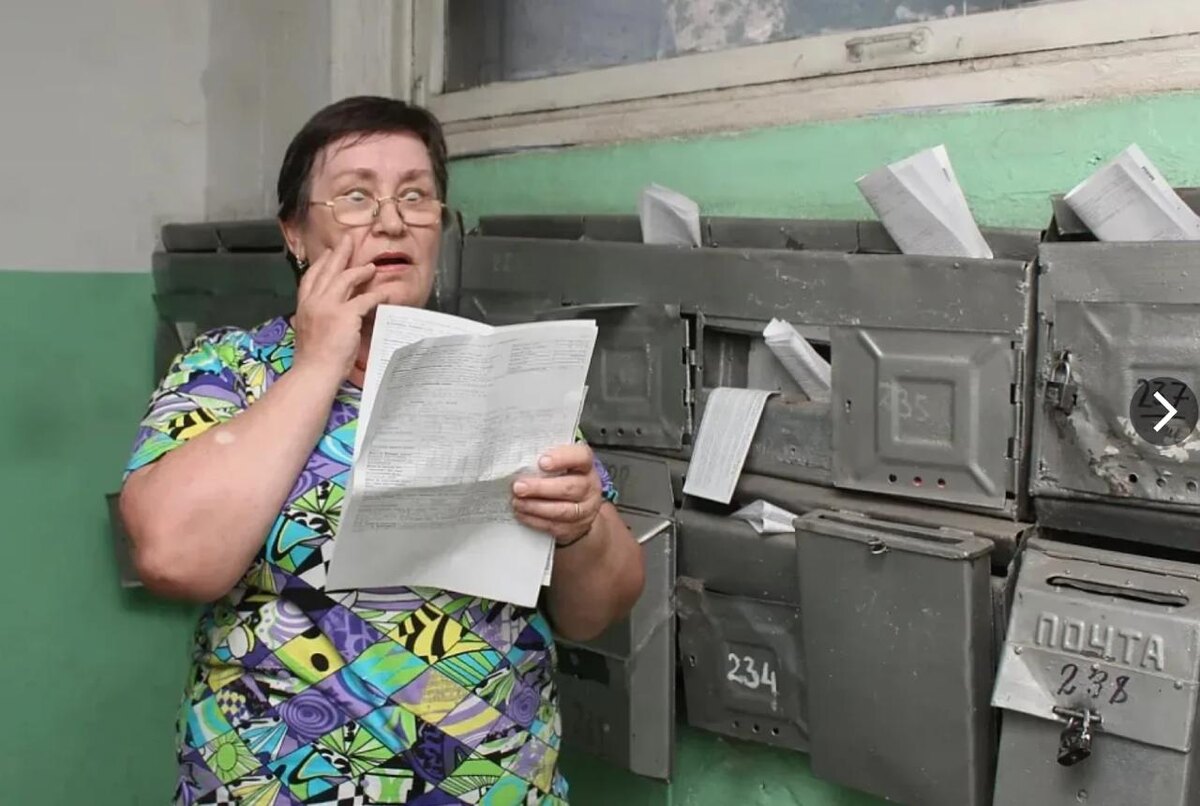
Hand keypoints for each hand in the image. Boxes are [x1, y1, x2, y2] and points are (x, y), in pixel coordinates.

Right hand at [292, 233, 386, 378]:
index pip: (311, 277)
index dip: (322, 263)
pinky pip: (365, 298)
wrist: (314, 371)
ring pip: (345, 279)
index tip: (329, 253)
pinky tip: (386, 292)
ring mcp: (328, 306)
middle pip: (328, 271)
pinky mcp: (345, 315)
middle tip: (349, 240)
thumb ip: (315, 318)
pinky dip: (377, 294)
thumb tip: (326, 314)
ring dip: (359, 270)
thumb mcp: (308, 331)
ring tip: (371, 267)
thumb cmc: (313, 358)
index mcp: (303, 305)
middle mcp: (314, 301)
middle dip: (339, 254)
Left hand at [512, 443, 603, 545]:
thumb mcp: (561, 465)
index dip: (562, 458)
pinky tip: (521, 514)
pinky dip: (535, 520)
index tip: (542, 462)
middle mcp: (590, 486)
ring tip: (517, 502)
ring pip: (562, 510)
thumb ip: (546, 460)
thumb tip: (519, 461)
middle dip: (540, 488)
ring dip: (535, 506)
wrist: (579, 508)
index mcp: (586, 465)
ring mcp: (585, 509)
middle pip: (569, 487)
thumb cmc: (563, 479)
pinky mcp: (575, 528)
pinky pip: (555, 526)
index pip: (581, 457)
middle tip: (518, 487)